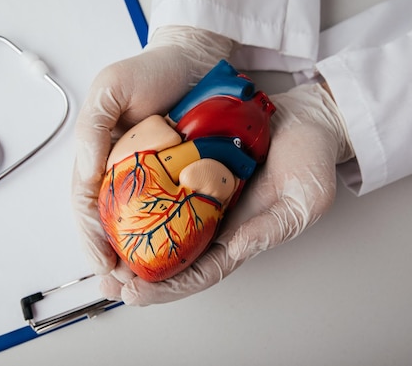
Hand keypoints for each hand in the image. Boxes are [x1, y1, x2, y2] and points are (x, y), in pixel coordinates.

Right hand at [72, 26, 233, 274]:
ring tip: (145, 287)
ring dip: (139, 258)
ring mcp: (152, 176)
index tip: (102, 267)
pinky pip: (173, 212)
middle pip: (110, 225)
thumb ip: (92, 128)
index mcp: (100, 156)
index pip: (87, 206)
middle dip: (112, 259)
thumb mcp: (110, 87)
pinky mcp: (182, 176)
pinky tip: (173, 259)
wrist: (195, 59)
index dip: (91, 239)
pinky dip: (170, 238)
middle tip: (121, 288)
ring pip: (140, 226)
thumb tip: (87, 173)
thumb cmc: (151, 69)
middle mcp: (123, 172)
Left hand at [100, 82, 353, 304]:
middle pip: (172, 259)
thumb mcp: (304, 199)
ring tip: (101, 254)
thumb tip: (236, 247)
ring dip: (131, 244)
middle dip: (138, 276)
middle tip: (107, 281)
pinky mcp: (193, 171)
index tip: (134, 293)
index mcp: (240, 237)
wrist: (305, 119)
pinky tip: (114, 208)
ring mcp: (203, 198)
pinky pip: (162, 192)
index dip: (166, 288)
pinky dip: (139, 204)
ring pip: (161, 229)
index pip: (199, 273)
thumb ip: (272, 227)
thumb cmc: (311, 160)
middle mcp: (216, 222)